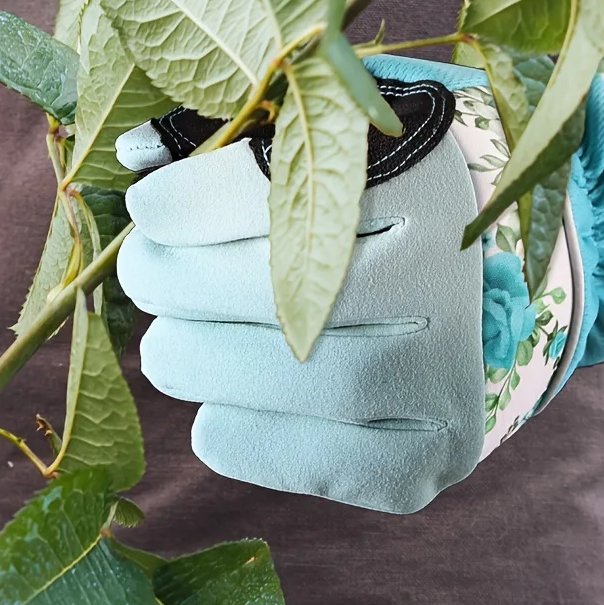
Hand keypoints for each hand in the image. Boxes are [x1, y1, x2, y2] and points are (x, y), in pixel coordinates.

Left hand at [117, 60, 603, 513]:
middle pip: (288, 289)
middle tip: (144, 276)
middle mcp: (450, 279)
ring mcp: (448, 379)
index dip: (199, 199)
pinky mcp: (432, 457)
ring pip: (297, 378)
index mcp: (429, 177)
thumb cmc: (376, 217)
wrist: (476, 308)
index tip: (151, 208)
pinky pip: (317, 460)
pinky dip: (242, 439)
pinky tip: (215, 412)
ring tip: (169, 347)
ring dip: (201, 362)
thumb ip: (239, 144)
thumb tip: (127, 155)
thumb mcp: (328, 152)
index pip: (295, 184)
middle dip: (183, 284)